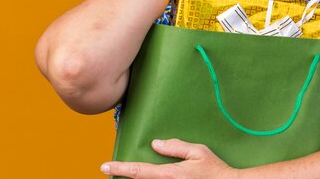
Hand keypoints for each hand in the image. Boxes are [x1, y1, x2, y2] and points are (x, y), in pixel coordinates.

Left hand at [100, 138, 239, 178]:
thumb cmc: (214, 170)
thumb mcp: (198, 152)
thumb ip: (176, 147)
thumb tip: (156, 144)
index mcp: (169, 174)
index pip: (139, 171)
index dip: (120, 168)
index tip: (104, 166)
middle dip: (125, 176)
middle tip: (111, 171)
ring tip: (128, 172)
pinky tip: (146, 177)